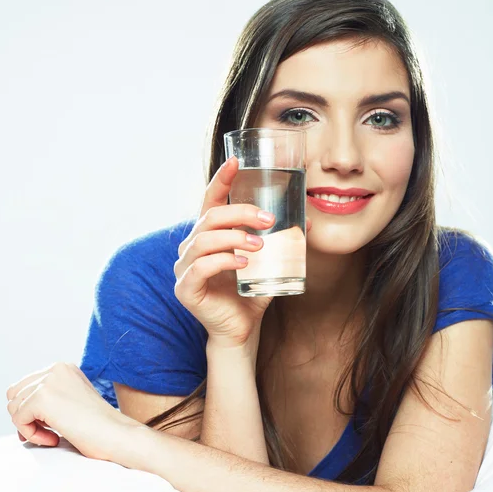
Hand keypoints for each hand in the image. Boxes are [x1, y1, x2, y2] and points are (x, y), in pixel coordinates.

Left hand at [6, 362, 133, 460]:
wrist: (116, 434)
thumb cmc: (98, 426)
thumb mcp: (71, 401)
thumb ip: (49, 398)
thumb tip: (17, 410)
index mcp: (63, 368)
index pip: (25, 386)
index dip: (30, 410)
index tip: (50, 425)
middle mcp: (56, 369)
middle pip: (14, 394)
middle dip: (25, 416)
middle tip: (48, 431)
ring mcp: (49, 381)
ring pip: (13, 407)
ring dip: (29, 427)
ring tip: (52, 435)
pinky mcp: (42, 397)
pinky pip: (18, 419)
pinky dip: (31, 434)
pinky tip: (53, 438)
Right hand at [175, 156, 310, 347]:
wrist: (242, 329)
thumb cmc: (251, 293)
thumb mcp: (269, 262)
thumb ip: (282, 241)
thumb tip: (308, 219)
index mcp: (209, 235)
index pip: (210, 201)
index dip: (221, 180)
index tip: (236, 162)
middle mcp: (192, 247)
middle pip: (210, 218)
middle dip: (240, 213)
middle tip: (268, 220)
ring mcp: (184, 268)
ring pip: (204, 240)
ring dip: (234, 238)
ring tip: (260, 245)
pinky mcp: (185, 289)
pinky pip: (200, 268)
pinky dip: (223, 262)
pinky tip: (244, 264)